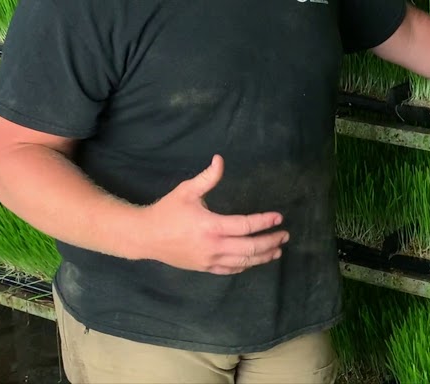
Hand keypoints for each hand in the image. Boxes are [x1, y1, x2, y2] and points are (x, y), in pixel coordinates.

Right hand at [137, 155, 286, 274]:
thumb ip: (207, 177)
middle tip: (284, 235)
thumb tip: (220, 159)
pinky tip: (254, 261)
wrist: (144, 237)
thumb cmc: (167, 211)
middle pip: (249, 247)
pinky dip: (245, 266)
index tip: (279, 217)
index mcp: (211, 226)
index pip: (245, 225)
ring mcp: (209, 260)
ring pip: (242, 262)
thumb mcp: (186, 191)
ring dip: (262, 257)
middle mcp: (213, 246)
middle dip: (270, 242)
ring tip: (277, 251)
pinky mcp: (204, 268)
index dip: (264, 222)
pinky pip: (229, 270)